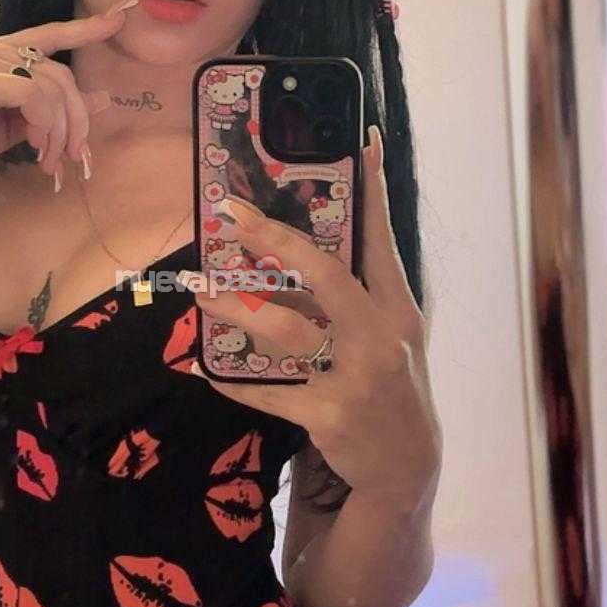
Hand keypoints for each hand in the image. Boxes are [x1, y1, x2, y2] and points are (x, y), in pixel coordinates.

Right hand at [0, 0, 133, 198]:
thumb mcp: (13, 127)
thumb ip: (52, 111)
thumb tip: (103, 99)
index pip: (51, 35)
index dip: (86, 26)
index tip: (119, 18)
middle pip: (60, 74)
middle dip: (76, 120)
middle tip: (73, 157)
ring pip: (49, 86)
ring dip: (59, 129)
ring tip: (48, 159)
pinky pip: (29, 93)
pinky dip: (42, 122)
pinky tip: (36, 146)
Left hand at [183, 125, 442, 508]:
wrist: (407, 466)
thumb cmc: (389, 385)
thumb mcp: (389, 334)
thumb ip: (357, 294)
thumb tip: (303, 247)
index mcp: (397, 307)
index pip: (382, 239)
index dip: (373, 190)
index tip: (362, 141)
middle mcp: (381, 334)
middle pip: (326, 275)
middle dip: (276, 240)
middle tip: (232, 215)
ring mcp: (357, 376)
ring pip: (286, 331)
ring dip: (236, 309)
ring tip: (200, 292)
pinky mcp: (330, 414)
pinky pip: (269, 390)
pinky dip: (231, 380)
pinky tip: (201, 368)